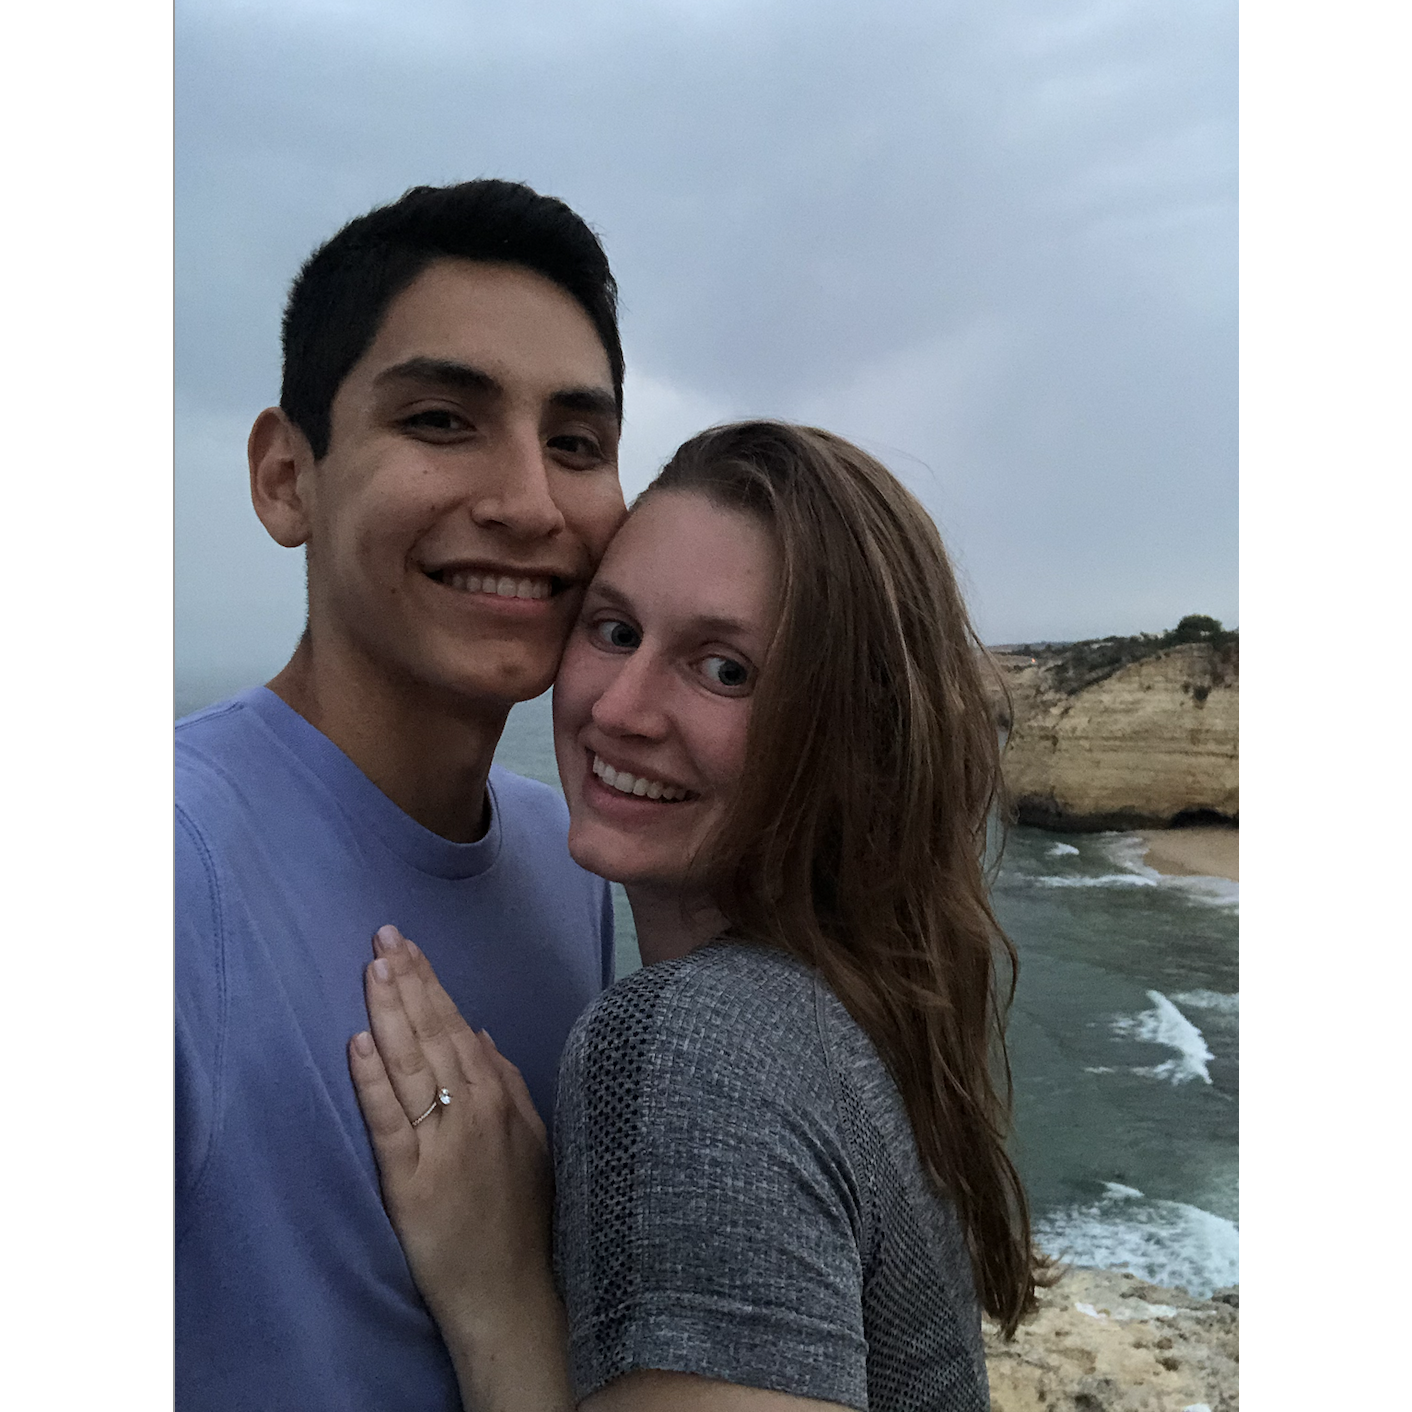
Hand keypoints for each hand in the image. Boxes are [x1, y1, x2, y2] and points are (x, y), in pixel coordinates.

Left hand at [347, 926, 557, 1353]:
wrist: (516, 1293)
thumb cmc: (524, 1217)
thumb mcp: (531, 1140)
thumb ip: (508, 1084)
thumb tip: (483, 1033)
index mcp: (500, 1098)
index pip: (459, 1026)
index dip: (431, 984)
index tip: (409, 946)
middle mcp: (474, 1111)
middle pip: (435, 1034)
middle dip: (408, 981)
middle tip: (383, 936)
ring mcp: (444, 1144)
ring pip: (412, 1065)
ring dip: (391, 1012)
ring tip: (373, 968)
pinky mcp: (413, 1182)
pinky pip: (391, 1121)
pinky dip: (374, 1081)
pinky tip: (359, 1043)